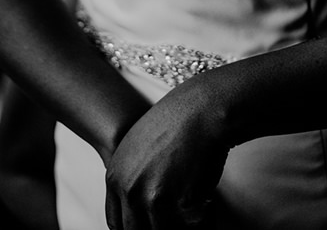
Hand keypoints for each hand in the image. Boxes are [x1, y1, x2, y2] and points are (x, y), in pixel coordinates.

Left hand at [103, 80, 229, 229]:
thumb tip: (139, 200)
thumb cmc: (178, 119)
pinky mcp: (181, 200)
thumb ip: (132, 175)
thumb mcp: (139, 144)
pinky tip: (210, 205)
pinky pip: (192, 224)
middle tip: (175, 221)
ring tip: (196, 215)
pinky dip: (203, 220)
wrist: (203, 108)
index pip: (116, 222)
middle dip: (156, 228)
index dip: (134, 227)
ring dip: (181, 226)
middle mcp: (130, 190)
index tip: (149, 226)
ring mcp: (154, 197)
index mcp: (115, 178)